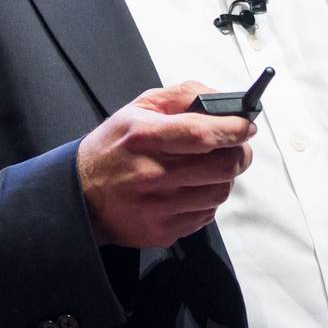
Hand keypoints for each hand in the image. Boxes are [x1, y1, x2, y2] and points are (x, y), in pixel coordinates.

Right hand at [77, 80, 256, 248]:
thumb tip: (222, 99)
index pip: (204, 133)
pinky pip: (205, 216)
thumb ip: (181, 96)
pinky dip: (206, 201)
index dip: (234, 129)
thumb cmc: (113, 148)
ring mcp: (158, 207)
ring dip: (223, 178)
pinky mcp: (162, 231)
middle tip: (236, 147)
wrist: (80, 196)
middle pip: (223, 166)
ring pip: (220, 192)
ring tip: (207, 169)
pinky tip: (189, 190)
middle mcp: (152, 173)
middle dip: (239, 153)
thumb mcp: (137, 109)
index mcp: (145, 137)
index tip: (246, 125)